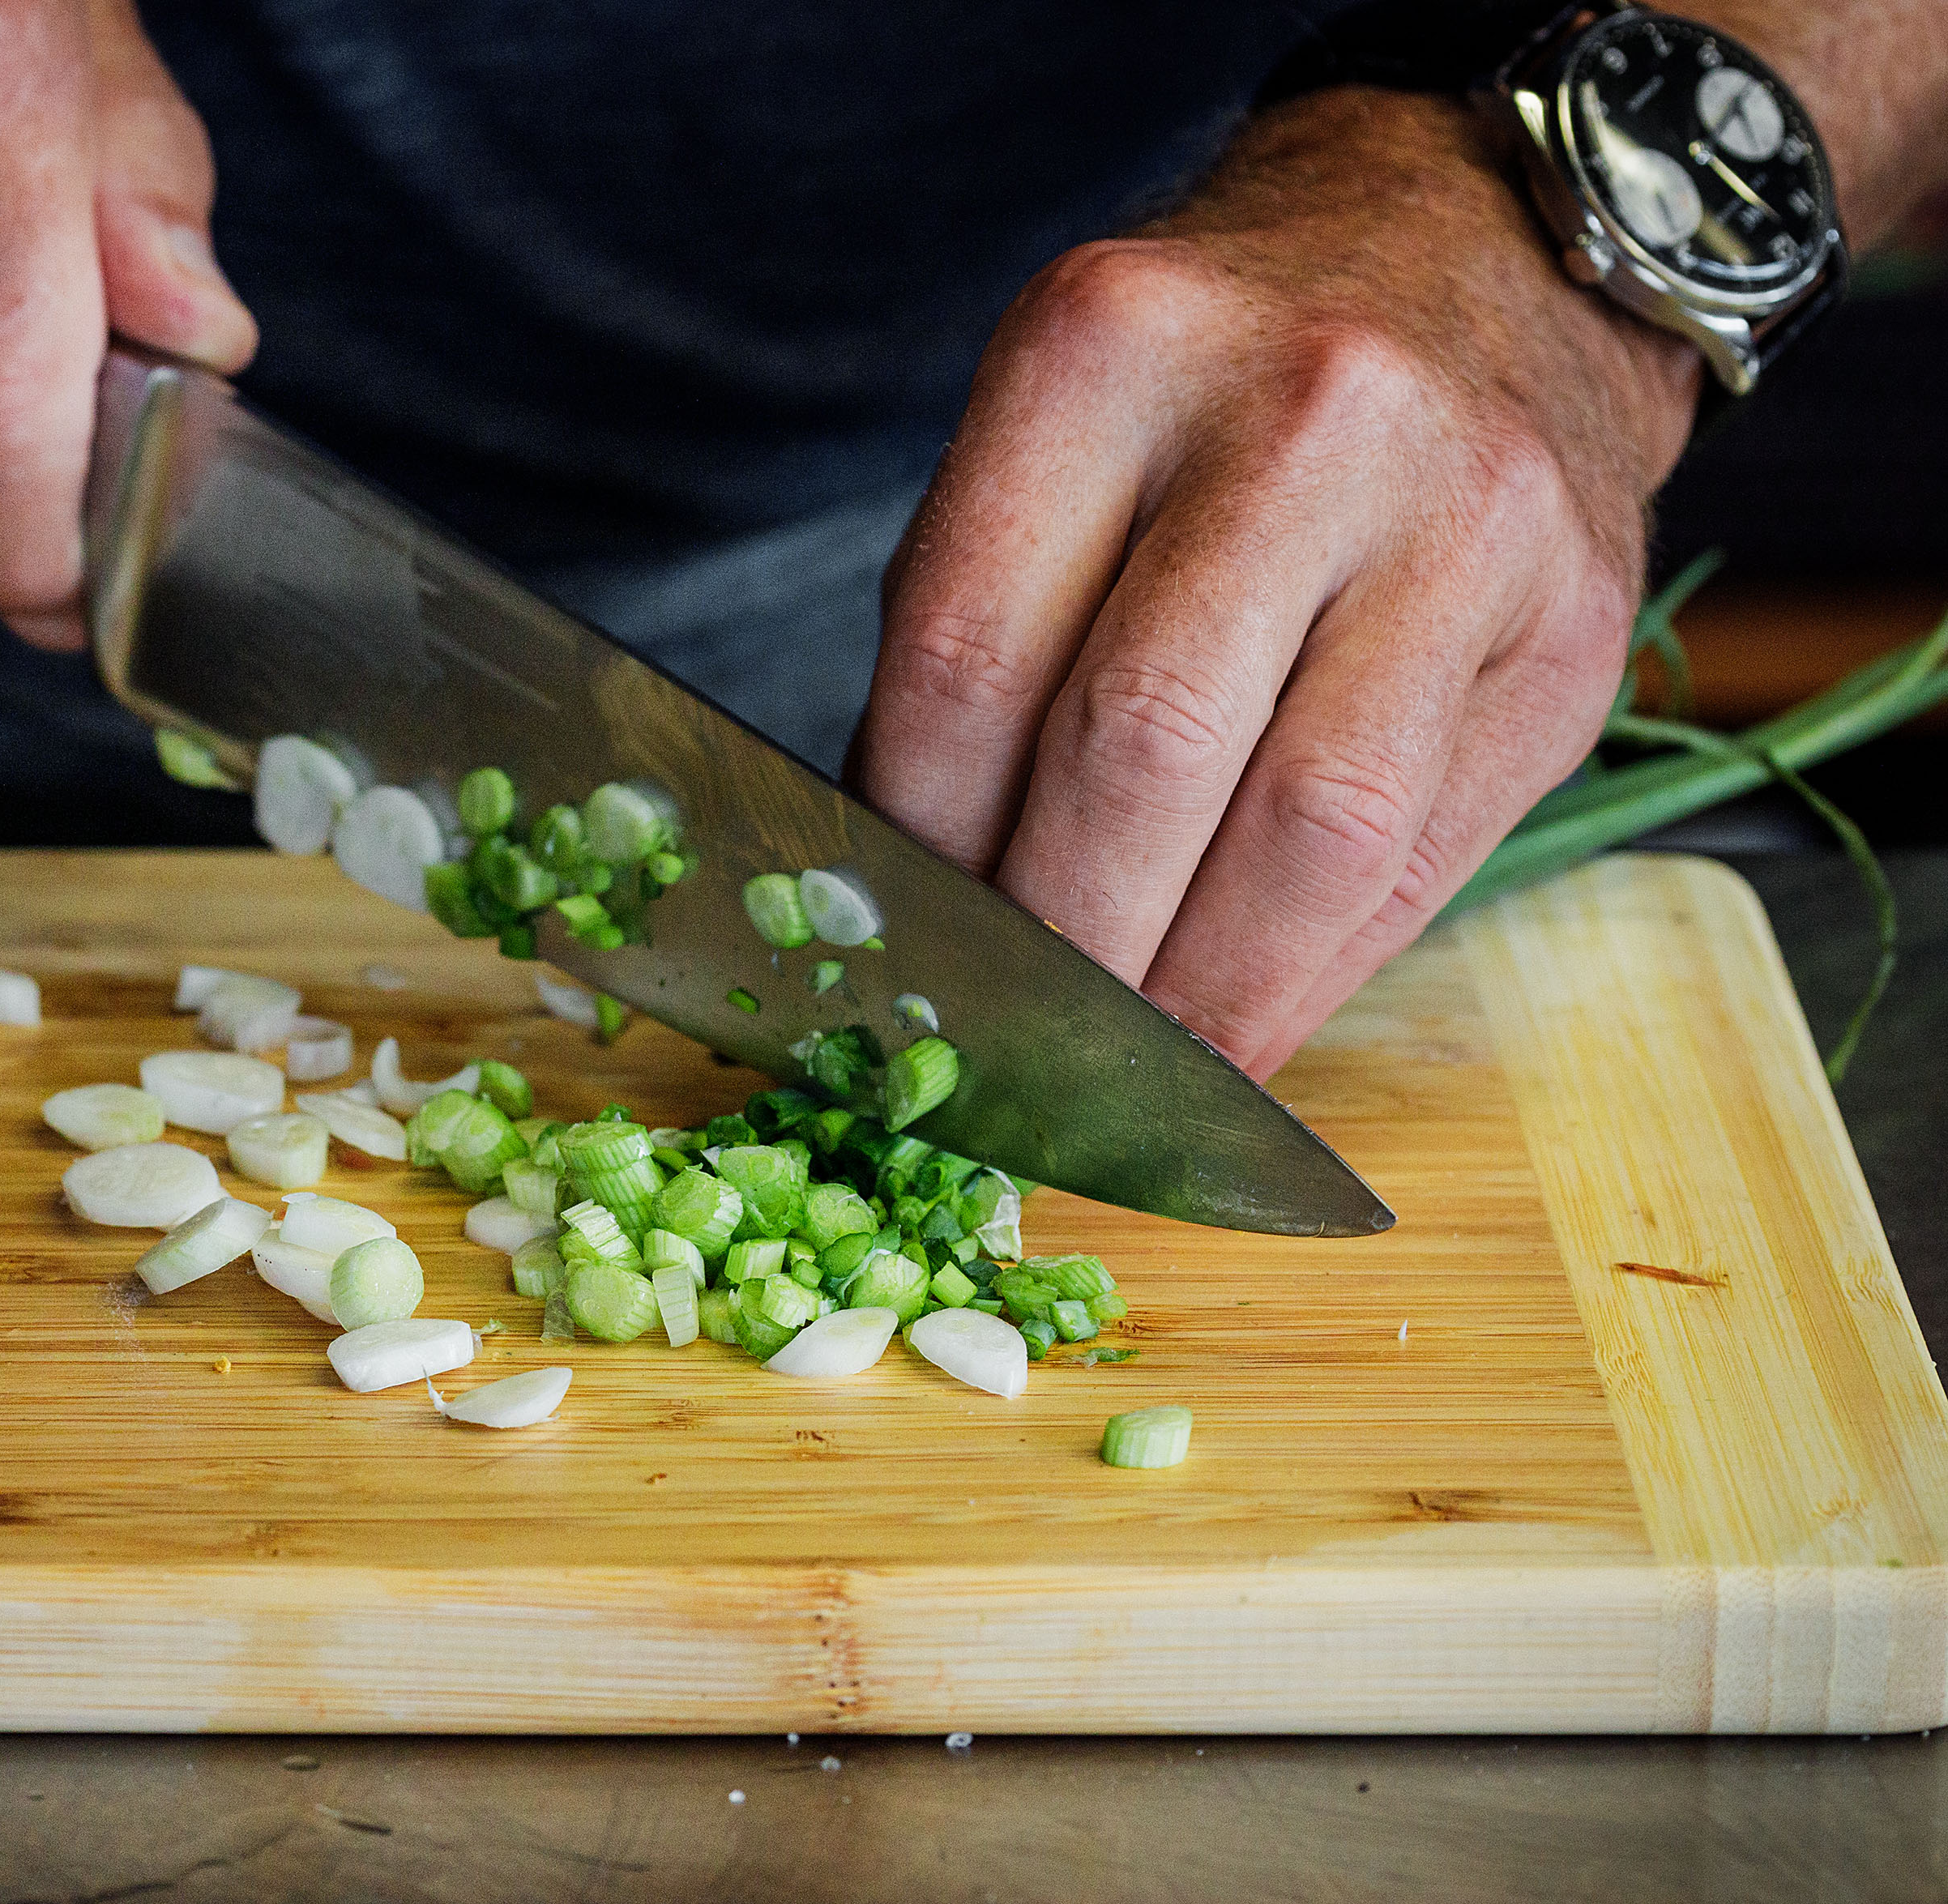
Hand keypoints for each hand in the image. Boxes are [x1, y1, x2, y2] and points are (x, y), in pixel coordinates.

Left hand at [848, 90, 1699, 1078]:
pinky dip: (1300, 982)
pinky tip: (1225, 1036)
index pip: (971, 660)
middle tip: (999, 1048)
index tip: (896, 953)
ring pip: (1304, 835)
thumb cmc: (1212, 397)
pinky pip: (1418, 863)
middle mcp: (1304, 413)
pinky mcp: (1570, 627)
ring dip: (1188, 998)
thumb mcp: (1056, 445)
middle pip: (1140, 750)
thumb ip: (980, 648)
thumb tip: (900, 902)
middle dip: (1055, 944)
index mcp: (1111, 348)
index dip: (921, 848)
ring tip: (1110, 1077)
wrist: (1481, 263)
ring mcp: (1464, 516)